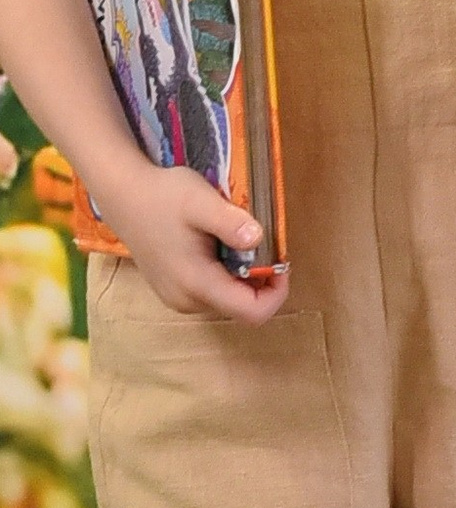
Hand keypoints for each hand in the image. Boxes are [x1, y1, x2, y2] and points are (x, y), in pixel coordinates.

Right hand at [109, 161, 287, 323]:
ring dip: (243, 276)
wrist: (124, 194)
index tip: (280, 261)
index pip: (252, 313)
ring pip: (228, 300)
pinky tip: (218, 245)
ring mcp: (178, 299)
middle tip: (258, 242)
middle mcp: (187, 301)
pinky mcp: (174, 291)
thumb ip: (230, 222)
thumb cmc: (163, 196)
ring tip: (235, 240)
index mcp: (196, 285)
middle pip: (242, 307)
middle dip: (260, 280)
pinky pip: (213, 292)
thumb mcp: (201, 201)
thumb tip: (257, 239)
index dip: (276, 292)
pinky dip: (226, 274)